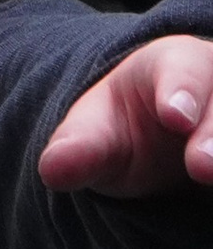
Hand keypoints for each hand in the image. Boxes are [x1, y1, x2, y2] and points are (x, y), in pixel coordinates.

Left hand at [39, 38, 212, 197]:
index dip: (182, 92)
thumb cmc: (126, 128)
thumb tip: (52, 170)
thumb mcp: (97, 133)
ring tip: (212, 183)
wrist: (158, 139)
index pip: (182, 71)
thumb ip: (79, 148)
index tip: (175, 116)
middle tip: (203, 168)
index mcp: (176, 65)